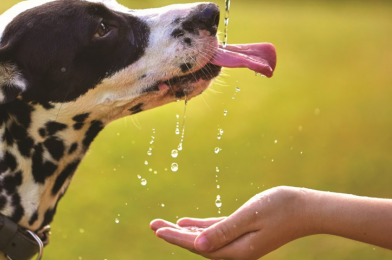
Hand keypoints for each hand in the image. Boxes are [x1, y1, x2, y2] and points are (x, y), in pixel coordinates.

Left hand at [150, 186, 311, 259]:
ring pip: (204, 239)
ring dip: (183, 231)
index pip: (199, 246)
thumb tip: (198, 245)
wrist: (308, 208)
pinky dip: (200, 228)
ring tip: (162, 224)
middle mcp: (237, 251)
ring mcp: (240, 244)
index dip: (176, 238)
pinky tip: (185, 222)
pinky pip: (215, 232)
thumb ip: (223, 231)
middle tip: (151, 224)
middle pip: (197, 245)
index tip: (157, 229)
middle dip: (173, 235)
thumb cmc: (281, 208)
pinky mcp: (243, 234)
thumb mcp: (249, 216)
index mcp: (237, 250)